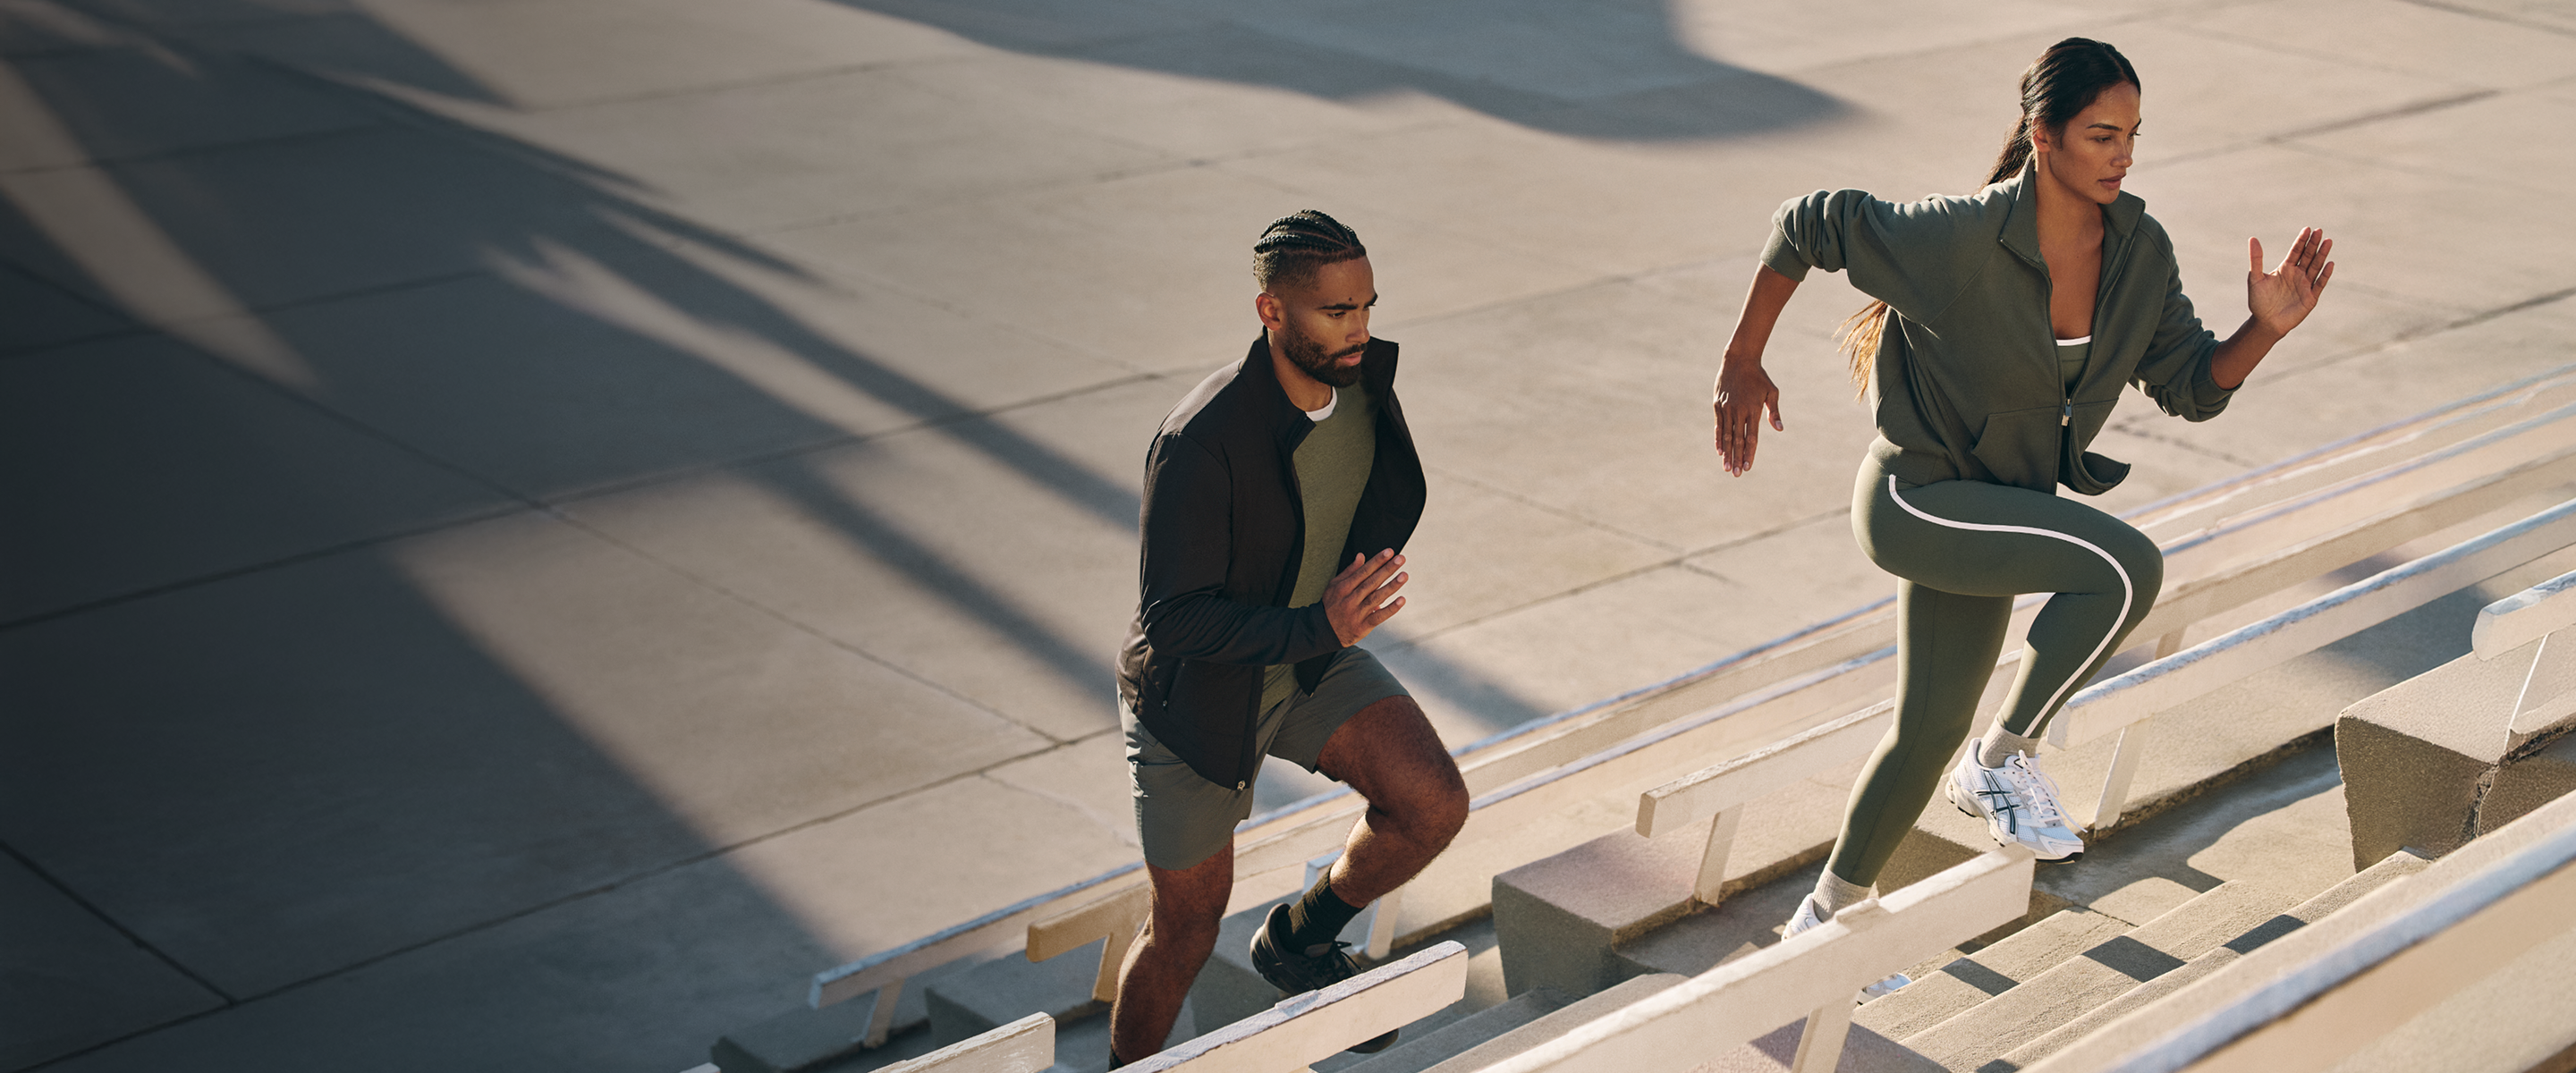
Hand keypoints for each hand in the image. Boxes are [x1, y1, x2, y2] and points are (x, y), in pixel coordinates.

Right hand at [1325, 549, 1405, 644]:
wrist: (1325, 632)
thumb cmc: (1331, 605)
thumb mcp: (1334, 586)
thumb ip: (1349, 571)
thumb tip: (1361, 556)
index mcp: (1343, 587)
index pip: (1363, 572)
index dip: (1377, 561)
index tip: (1389, 552)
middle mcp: (1350, 599)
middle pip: (1372, 582)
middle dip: (1387, 570)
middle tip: (1401, 559)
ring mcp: (1357, 613)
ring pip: (1376, 598)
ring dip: (1391, 586)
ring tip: (1404, 575)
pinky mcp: (1363, 626)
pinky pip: (1379, 617)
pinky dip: (1391, 609)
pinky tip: (1401, 600)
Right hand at [1713, 357, 1783, 476]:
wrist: (1739, 359)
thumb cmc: (1759, 376)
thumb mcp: (1771, 392)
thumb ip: (1774, 411)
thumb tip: (1779, 429)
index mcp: (1753, 409)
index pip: (1751, 437)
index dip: (1750, 453)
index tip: (1749, 467)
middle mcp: (1739, 411)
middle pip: (1738, 440)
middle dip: (1737, 458)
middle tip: (1737, 474)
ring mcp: (1727, 408)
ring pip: (1726, 435)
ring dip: (1727, 453)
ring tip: (1727, 468)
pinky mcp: (1718, 405)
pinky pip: (1718, 426)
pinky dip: (1718, 439)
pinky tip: (1720, 451)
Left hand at [2247, 227, 2334, 338]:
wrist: (2265, 322)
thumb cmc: (2259, 301)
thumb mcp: (2255, 278)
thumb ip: (2256, 259)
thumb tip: (2253, 238)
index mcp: (2286, 269)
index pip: (2296, 251)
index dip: (2301, 240)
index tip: (2307, 229)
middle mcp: (2298, 274)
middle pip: (2308, 256)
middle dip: (2313, 244)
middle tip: (2319, 231)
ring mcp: (2305, 285)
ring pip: (2316, 267)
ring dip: (2322, 255)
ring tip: (2328, 241)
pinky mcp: (2311, 297)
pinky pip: (2319, 284)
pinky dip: (2324, 274)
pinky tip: (2329, 264)